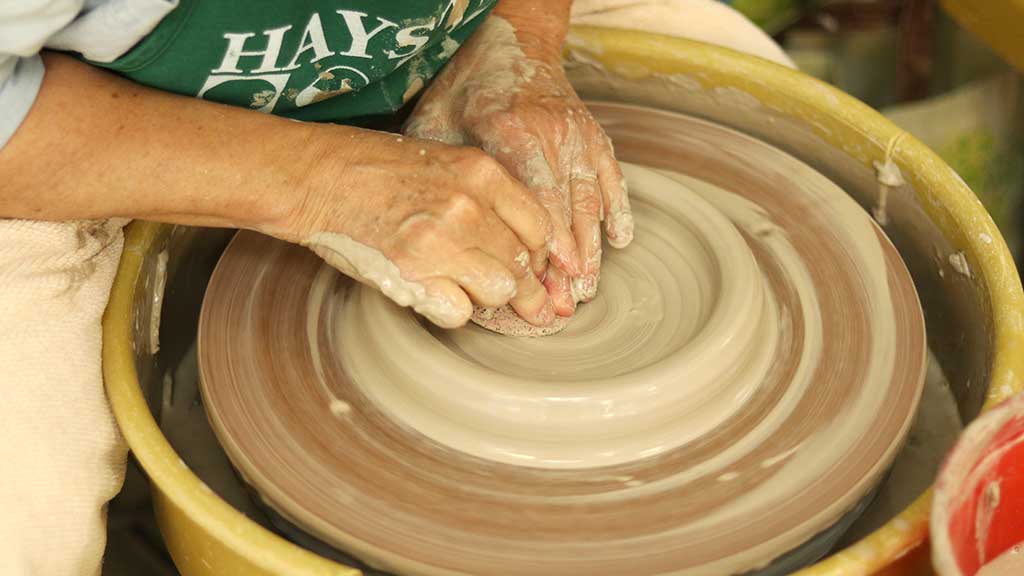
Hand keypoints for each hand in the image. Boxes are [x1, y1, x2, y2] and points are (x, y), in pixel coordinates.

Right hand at [278, 129, 554, 328]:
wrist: (317, 177)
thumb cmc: (375, 168)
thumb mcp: (443, 161)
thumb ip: (486, 195)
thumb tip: (524, 244)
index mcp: (481, 173)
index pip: (540, 226)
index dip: (541, 255)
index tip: (535, 267)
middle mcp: (468, 207)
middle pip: (523, 264)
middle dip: (521, 285)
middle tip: (522, 301)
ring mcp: (442, 243)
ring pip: (499, 291)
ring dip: (485, 295)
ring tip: (464, 286)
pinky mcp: (413, 275)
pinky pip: (460, 312)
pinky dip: (451, 309)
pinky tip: (436, 293)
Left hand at [404, 14, 633, 315]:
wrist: (512, 44)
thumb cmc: (466, 91)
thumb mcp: (437, 124)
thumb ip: (440, 172)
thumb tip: (434, 231)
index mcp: (508, 131)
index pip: (532, 199)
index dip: (541, 245)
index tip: (541, 282)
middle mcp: (551, 133)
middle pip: (564, 210)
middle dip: (565, 263)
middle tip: (563, 304)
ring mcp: (578, 134)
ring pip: (589, 200)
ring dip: (590, 248)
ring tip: (584, 289)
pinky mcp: (594, 135)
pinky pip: (611, 178)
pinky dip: (617, 210)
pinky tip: (620, 242)